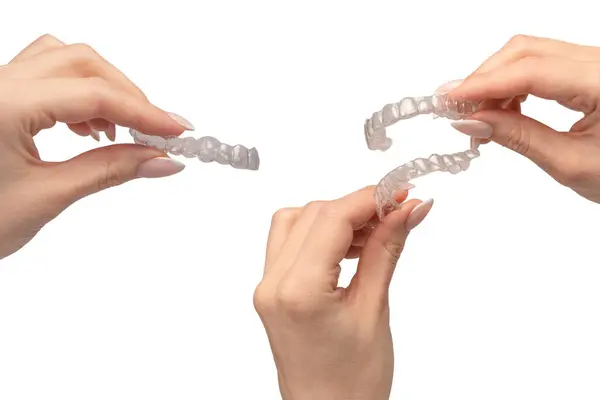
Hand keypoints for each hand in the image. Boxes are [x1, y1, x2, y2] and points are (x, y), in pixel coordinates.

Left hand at [0, 34, 193, 259]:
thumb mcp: (47, 197)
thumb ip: (109, 171)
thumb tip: (162, 161)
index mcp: (4, 106)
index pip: (94, 94)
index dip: (144, 112)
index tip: (177, 131)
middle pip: (82, 63)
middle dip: (127, 94)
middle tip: (157, 131)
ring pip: (63, 62)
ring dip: (102, 88)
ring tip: (122, 130)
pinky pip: (44, 76)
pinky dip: (79, 94)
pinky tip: (89, 128)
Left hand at [253, 186, 433, 399]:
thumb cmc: (353, 382)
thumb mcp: (375, 310)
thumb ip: (386, 250)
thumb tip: (407, 210)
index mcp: (297, 291)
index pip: (331, 219)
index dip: (370, 199)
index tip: (402, 194)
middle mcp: (272, 284)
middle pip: (312, 215)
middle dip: (356, 206)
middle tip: (396, 212)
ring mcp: (267, 287)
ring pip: (296, 223)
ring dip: (337, 218)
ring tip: (377, 232)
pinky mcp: (272, 291)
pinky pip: (291, 244)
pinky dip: (321, 235)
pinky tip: (352, 246)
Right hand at [442, 35, 599, 203]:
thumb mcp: (570, 163)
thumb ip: (517, 137)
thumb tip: (471, 120)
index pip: (530, 70)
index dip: (483, 84)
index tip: (447, 100)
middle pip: (526, 51)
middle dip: (484, 78)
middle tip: (455, 109)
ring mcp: (595, 63)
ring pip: (530, 55)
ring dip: (496, 82)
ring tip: (477, 119)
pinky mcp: (588, 71)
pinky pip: (541, 66)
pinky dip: (513, 86)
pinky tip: (501, 112)